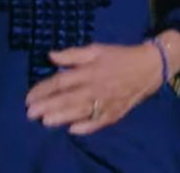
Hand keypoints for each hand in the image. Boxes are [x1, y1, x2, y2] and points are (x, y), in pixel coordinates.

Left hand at [24, 42, 162, 135]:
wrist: (149, 67)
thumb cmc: (119, 56)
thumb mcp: (96, 48)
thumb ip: (73, 54)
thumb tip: (50, 56)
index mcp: (89, 70)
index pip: (62, 81)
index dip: (44, 89)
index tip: (29, 96)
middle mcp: (95, 88)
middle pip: (68, 98)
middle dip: (47, 106)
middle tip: (30, 113)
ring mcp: (105, 102)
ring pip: (80, 112)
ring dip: (62, 117)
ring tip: (45, 122)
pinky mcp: (115, 113)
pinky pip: (99, 122)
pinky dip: (86, 127)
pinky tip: (73, 130)